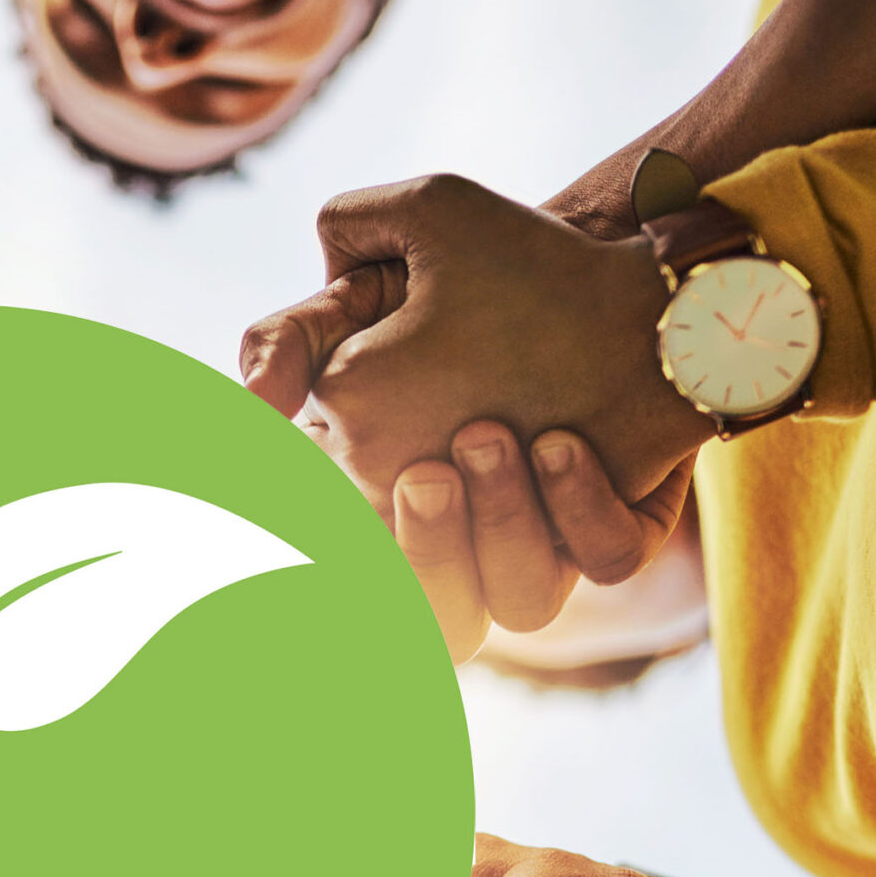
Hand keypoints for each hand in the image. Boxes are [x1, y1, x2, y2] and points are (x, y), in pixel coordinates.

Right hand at [238, 176, 714, 657]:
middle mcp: (472, 550)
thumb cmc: (449, 286)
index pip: (365, 590)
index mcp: (393, 521)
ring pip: (527, 607)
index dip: (344, 572)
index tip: (335, 504)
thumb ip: (288, 342)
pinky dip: (582, 511)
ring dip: (503, 529)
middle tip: (426, 472)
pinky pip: (610, 558)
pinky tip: (562, 443)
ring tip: (492, 434)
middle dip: (428, 554)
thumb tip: (253, 404)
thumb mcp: (360, 297)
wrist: (577, 253)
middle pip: (443, 623)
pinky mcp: (622, 521)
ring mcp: (549, 542)